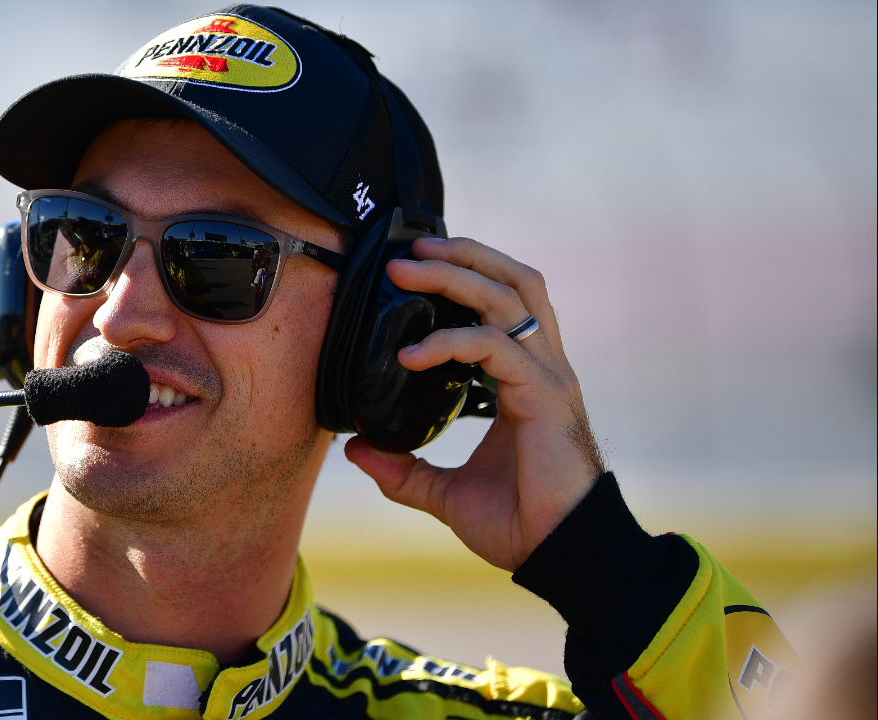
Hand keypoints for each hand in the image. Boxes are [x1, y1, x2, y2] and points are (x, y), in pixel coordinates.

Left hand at [344, 237, 603, 571]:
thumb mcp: (445, 494)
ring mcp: (548, 378)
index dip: (467, 277)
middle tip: (408, 253)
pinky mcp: (544, 397)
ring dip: (457, 275)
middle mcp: (542, 368)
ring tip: (408, 271)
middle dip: (461, 257)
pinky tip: (411, 353)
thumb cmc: (519, 524)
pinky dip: (451, 341)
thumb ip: (404, 470)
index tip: (414, 271)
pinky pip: (495, 347)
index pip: (505, 304)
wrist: (563, 557)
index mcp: (525, 380)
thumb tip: (356, 452)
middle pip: (513, 282)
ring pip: (510, 298)